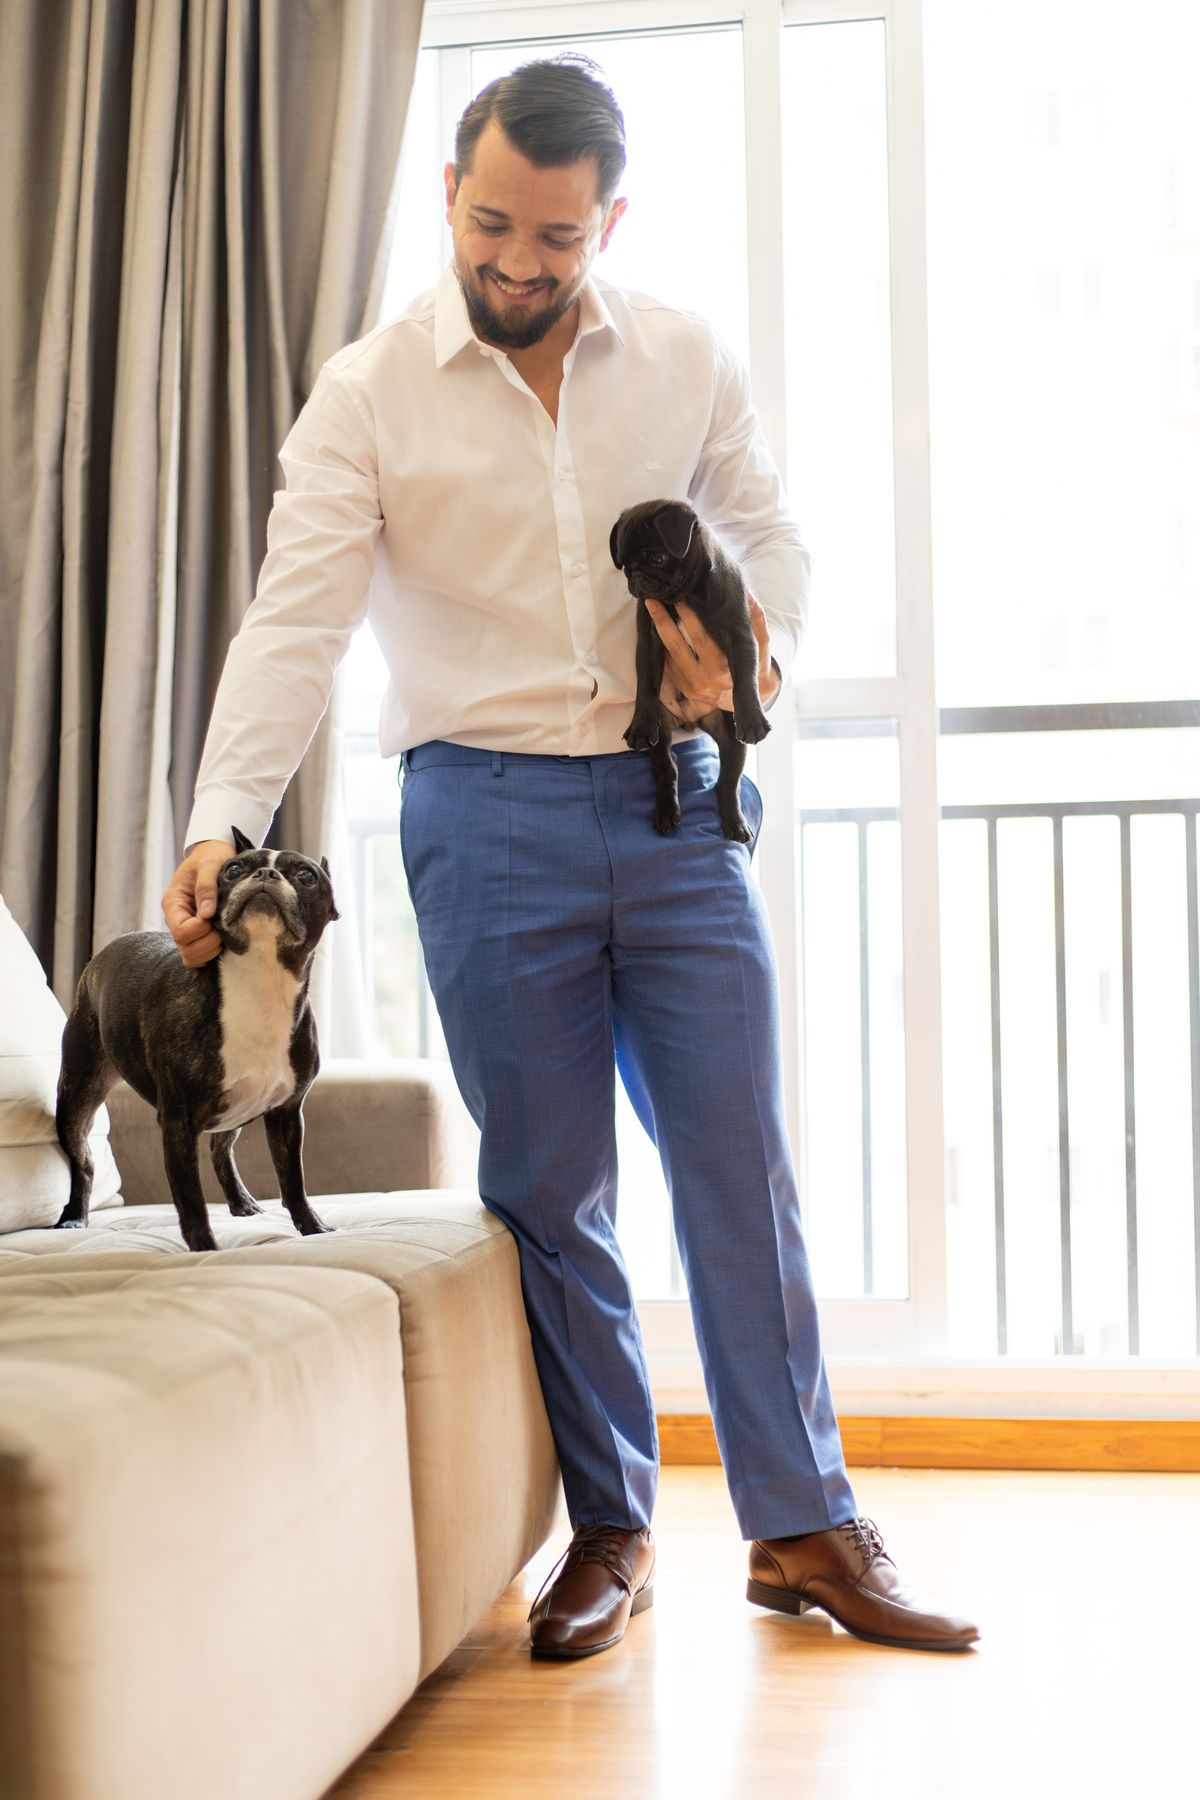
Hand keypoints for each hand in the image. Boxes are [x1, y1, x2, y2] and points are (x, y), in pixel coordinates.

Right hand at [162, 840, 233, 966]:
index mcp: (173, 903)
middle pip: (185, 948)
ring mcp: (186, 928)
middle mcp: (176, 919)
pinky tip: (223, 938)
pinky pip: (199, 956)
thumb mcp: (209, 865)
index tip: (214, 917)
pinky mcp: (197, 934)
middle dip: (208, 943)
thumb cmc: (211, 857)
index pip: (181, 931)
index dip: (201, 930)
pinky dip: (211, 953)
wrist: (214, 855)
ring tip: (224, 933)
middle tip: (222, 928)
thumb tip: (207, 913)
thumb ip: (207, 887)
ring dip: (210, 950)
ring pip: (191, 956)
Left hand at [646, 592, 779, 724]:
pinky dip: (661, 647)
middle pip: (677, 646)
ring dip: (657, 632)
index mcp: (724, 668)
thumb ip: (756, 620)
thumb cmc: (755, 666)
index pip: (701, 638)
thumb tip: (747, 594)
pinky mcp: (685, 690)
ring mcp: (693, 687)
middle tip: (654, 600)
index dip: (688, 617)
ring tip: (652, 608)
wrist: (750, 697)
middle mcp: (706, 679)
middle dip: (664, 621)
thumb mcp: (760, 644)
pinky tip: (656, 629)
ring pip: (668, 656)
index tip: (680, 597)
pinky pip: (668, 667)